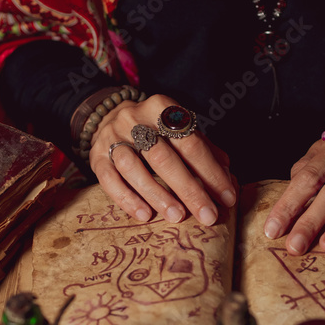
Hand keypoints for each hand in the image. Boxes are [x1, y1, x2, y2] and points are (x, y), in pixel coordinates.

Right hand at [89, 94, 235, 225]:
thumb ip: (205, 152)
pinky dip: (127, 199)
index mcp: (162, 108)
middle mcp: (134, 119)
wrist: (109, 118)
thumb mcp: (180, 132)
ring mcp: (112, 137)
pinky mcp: (96, 157)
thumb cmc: (155, 131)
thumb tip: (228, 181)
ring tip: (177, 216)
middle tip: (207, 216)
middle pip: (163, 157)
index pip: (190, 142)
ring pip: (133, 167)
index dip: (211, 172)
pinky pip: (109, 180)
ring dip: (157, 194)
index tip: (227, 198)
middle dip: (189, 189)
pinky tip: (145, 215)